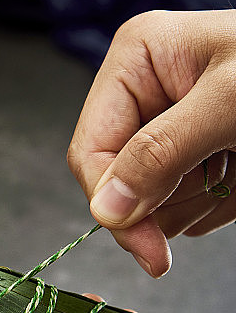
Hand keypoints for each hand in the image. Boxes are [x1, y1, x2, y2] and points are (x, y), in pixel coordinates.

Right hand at [67, 9, 235, 277]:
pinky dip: (217, 203)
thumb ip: (162, 152)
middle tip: (220, 181)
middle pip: (118, 183)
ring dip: (200, 201)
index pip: (91, 151)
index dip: (113, 204)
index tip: (149, 250)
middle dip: (168, 199)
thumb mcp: (231, 103)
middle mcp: (143, 97)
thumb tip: (107, 209)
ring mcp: (166, 131)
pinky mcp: (189, 158)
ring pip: (150, 204)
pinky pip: (182, 208)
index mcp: (136, 63)